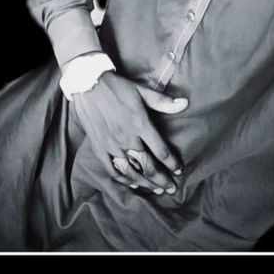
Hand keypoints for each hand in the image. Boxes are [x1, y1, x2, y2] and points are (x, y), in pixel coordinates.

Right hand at [70, 71, 187, 195]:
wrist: (88, 84)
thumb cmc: (118, 87)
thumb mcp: (142, 91)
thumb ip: (163, 102)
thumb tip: (185, 104)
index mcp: (140, 125)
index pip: (161, 151)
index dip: (172, 163)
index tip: (178, 170)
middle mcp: (127, 138)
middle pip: (148, 166)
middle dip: (162, 179)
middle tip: (171, 188)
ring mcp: (112, 145)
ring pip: (131, 171)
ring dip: (146, 183)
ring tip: (156, 189)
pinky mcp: (99, 147)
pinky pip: (112, 169)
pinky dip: (123, 179)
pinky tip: (132, 183)